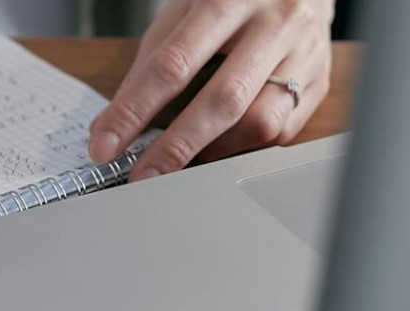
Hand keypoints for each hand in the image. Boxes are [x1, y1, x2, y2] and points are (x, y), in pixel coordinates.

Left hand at [88, 0, 334, 181]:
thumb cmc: (228, 0)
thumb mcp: (181, 15)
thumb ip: (147, 67)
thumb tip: (108, 127)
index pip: (173, 65)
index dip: (133, 111)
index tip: (105, 146)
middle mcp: (275, 23)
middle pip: (223, 99)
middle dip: (175, 147)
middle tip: (141, 176)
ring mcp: (305, 52)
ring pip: (259, 122)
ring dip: (212, 149)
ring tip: (184, 152)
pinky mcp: (321, 81)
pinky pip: (280, 131)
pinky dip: (241, 145)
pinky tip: (221, 140)